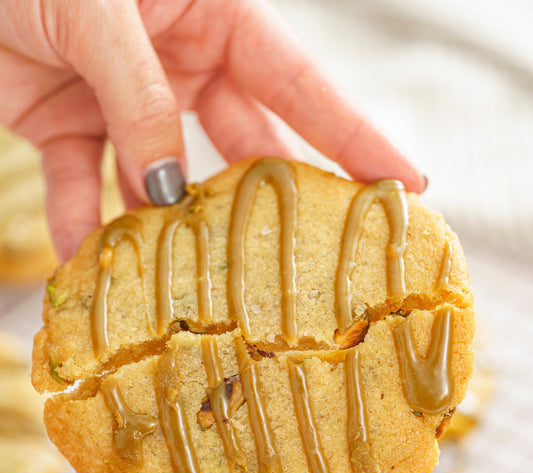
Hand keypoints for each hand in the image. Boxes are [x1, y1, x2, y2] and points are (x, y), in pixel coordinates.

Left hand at [0, 0, 424, 260]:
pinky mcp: (67, 127)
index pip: (299, 84)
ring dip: (170, 231)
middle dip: (271, 202)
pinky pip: (83, 188)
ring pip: (162, 181)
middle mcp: (177, 63)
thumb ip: (142, 100)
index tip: (405, 184)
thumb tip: (171, 191)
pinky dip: (81, 227)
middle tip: (310, 257)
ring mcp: (124, 102)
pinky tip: (88, 264)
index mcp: (210, 16)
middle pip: (242, 145)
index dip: (355, 136)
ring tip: (194, 284)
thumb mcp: (96, 11)